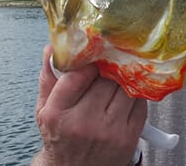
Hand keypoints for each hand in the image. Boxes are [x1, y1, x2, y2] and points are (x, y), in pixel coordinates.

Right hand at [32, 45, 147, 165]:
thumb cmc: (61, 136)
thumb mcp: (45, 109)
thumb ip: (48, 77)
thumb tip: (52, 48)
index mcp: (57, 114)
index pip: (77, 76)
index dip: (88, 62)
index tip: (92, 59)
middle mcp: (83, 123)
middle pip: (105, 79)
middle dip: (108, 69)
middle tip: (108, 64)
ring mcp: (109, 131)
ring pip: (125, 88)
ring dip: (123, 79)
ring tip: (117, 79)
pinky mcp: (129, 137)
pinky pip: (140, 102)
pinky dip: (135, 94)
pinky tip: (125, 96)